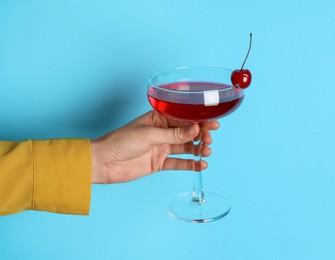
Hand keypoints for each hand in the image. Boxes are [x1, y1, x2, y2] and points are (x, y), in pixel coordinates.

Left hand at [91, 110, 219, 183]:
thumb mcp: (149, 135)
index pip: (183, 118)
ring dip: (198, 149)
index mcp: (159, 118)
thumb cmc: (121, 141)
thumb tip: (195, 129)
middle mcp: (162, 132)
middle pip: (187, 132)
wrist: (104, 163)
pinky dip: (190, 164)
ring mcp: (161, 147)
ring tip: (206, 152)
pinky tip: (200, 165)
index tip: (213, 123)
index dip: (199, 120)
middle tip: (209, 140)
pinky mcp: (159, 163)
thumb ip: (173, 134)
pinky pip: (178, 163)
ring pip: (185, 147)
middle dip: (201, 135)